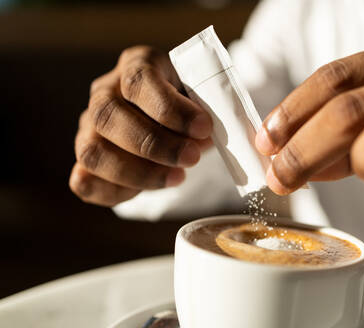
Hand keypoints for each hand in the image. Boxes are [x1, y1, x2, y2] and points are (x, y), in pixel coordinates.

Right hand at [70, 46, 212, 206]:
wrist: (175, 120)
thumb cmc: (190, 105)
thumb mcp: (203, 96)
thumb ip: (207, 110)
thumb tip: (204, 138)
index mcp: (135, 64)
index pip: (138, 81)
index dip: (170, 109)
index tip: (204, 128)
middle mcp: (104, 92)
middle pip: (107, 115)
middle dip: (154, 144)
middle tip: (191, 158)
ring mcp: (89, 127)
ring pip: (92, 152)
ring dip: (138, 172)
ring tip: (178, 177)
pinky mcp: (85, 160)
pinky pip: (84, 182)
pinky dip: (116, 192)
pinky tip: (152, 187)